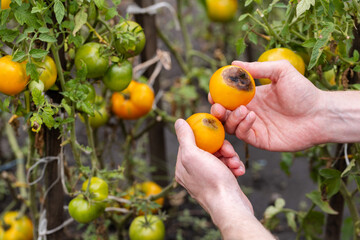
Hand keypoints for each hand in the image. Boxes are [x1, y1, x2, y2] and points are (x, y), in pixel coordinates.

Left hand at [175, 119, 274, 238]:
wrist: (230, 206)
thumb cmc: (211, 181)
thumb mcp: (194, 154)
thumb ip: (185, 137)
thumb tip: (179, 122)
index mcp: (182, 167)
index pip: (190, 143)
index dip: (203, 136)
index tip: (215, 133)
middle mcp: (192, 174)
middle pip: (207, 150)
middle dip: (222, 148)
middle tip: (229, 151)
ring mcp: (207, 179)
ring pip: (220, 158)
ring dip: (231, 157)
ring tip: (236, 163)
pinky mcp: (220, 184)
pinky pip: (227, 168)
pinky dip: (234, 167)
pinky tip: (239, 170)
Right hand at [210, 60, 324, 151]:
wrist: (320, 114)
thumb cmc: (303, 92)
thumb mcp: (281, 72)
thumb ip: (258, 68)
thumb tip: (233, 63)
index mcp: (252, 96)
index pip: (228, 97)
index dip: (218, 95)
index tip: (213, 92)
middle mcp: (250, 111)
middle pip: (224, 113)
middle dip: (217, 110)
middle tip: (218, 106)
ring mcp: (254, 126)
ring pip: (230, 125)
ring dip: (231, 118)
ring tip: (244, 109)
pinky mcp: (259, 139)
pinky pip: (242, 134)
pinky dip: (242, 126)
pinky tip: (252, 116)